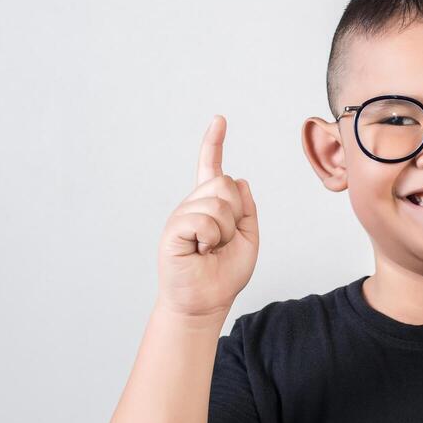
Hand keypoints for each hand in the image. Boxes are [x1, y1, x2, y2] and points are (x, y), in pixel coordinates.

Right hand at [156, 115, 258, 319]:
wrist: (206, 302)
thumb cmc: (224, 274)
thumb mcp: (248, 239)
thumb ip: (247, 210)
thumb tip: (238, 179)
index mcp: (210, 205)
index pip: (212, 168)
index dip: (214, 143)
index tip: (219, 120)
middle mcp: (193, 205)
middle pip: (224, 184)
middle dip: (235, 215)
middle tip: (222, 241)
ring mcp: (181, 215)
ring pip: (218, 203)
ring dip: (224, 232)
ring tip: (210, 249)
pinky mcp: (173, 229)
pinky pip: (204, 221)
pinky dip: (210, 239)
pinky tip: (200, 251)